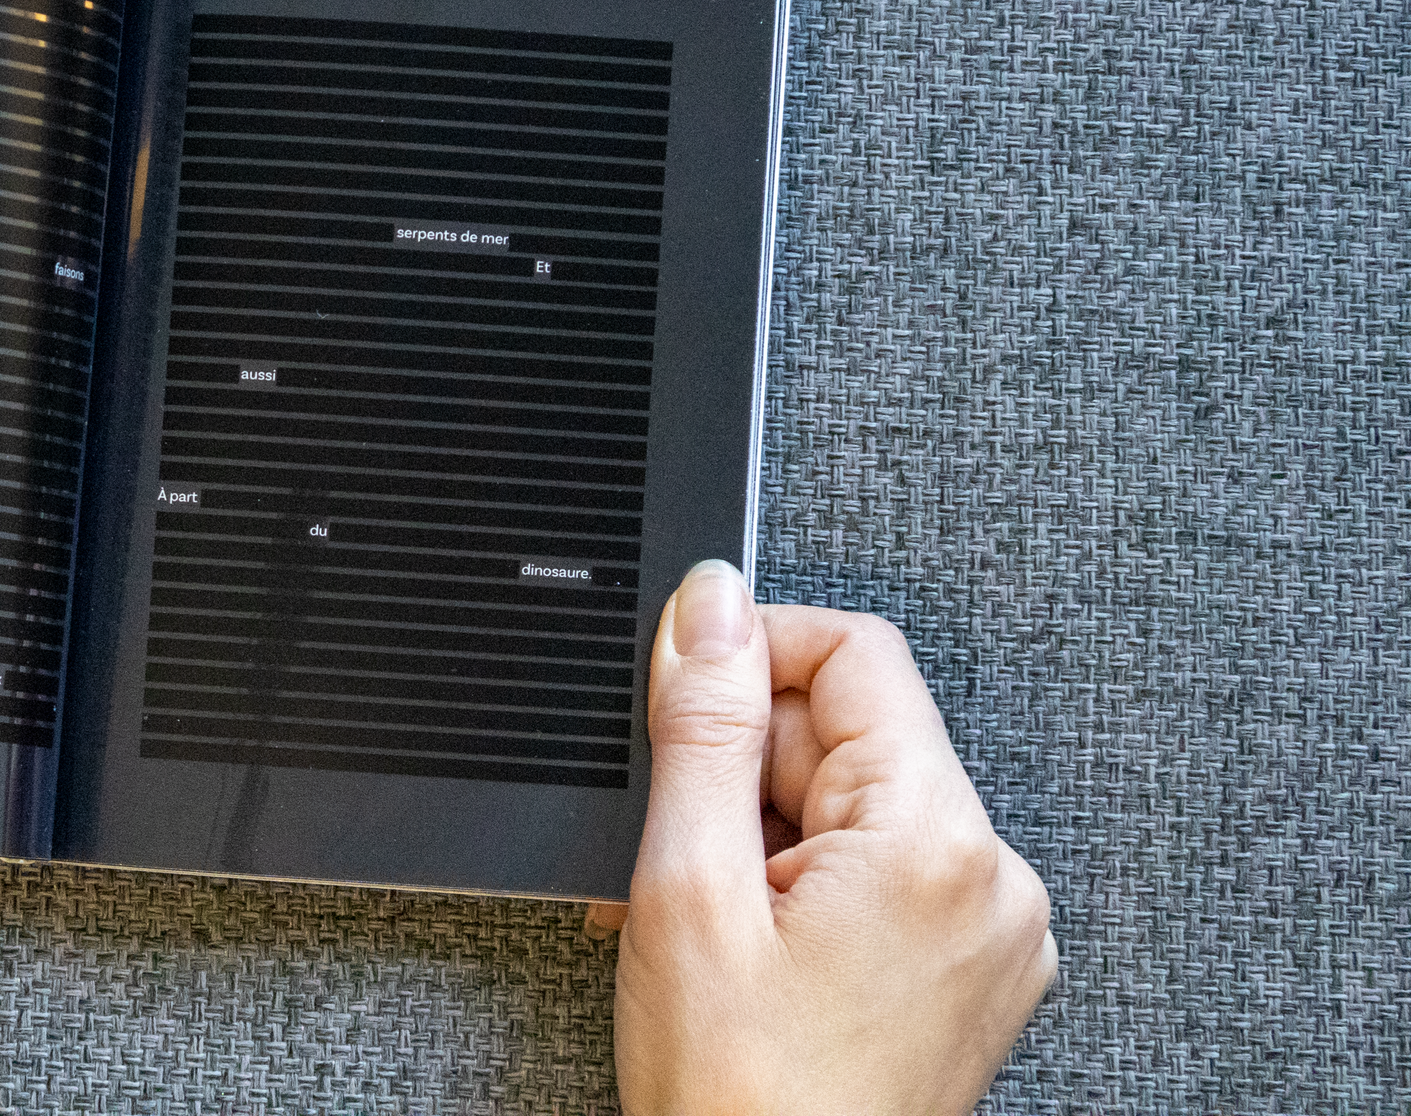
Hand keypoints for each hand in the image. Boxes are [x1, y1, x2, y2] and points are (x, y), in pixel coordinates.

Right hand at [598, 562, 1055, 1114]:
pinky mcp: (966, 974)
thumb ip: (706, 726)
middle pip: (851, 734)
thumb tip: (713, 603)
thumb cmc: (741, 1101)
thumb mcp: (689, 889)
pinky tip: (737, 943)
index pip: (854, 654)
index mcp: (938, 843)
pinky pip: (874, 875)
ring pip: (851, 806)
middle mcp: (991, 880)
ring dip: (755, 837)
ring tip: (699, 921)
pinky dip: (792, 886)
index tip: (679, 702)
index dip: (751, 656)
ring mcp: (988, 934)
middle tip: (677, 859)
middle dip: (742, 773)